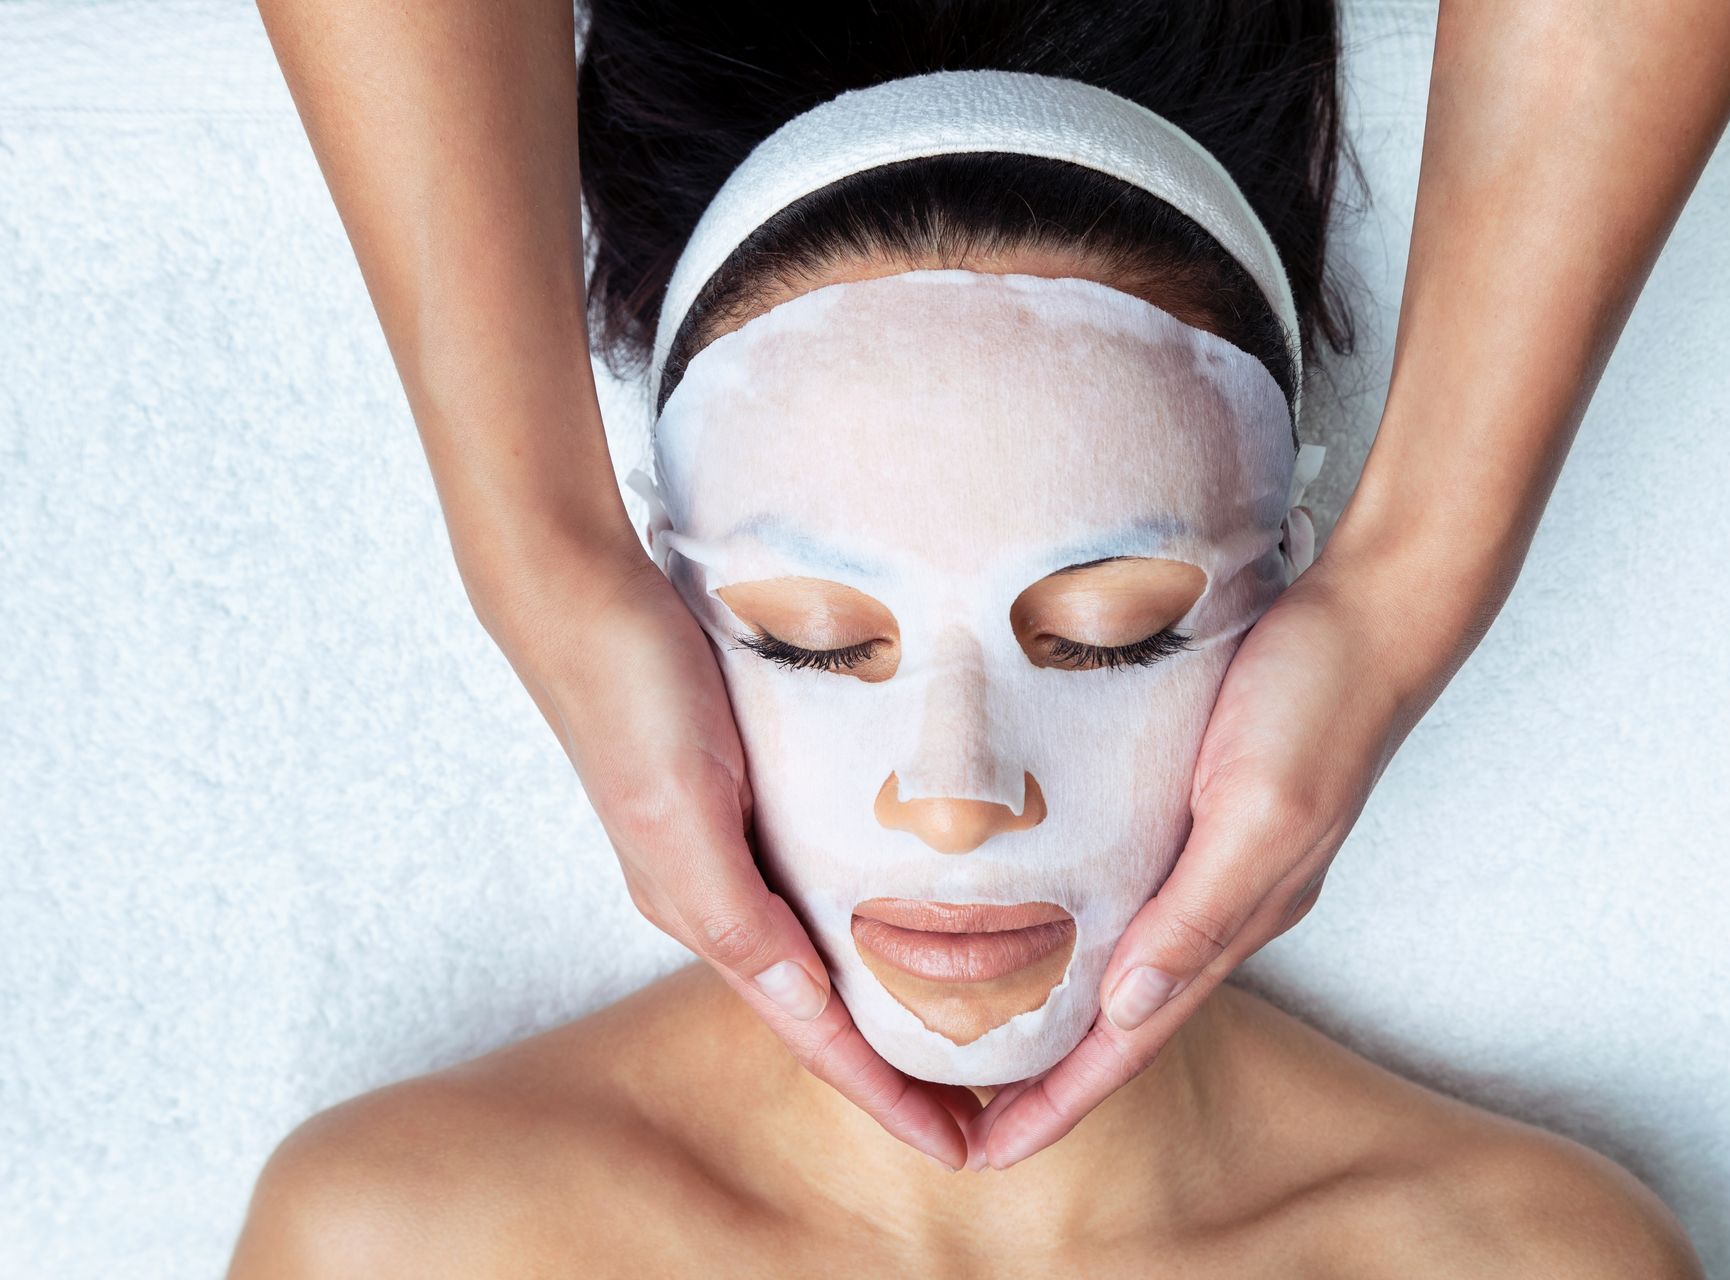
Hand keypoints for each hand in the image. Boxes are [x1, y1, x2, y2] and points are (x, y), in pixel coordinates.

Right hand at [477, 533, 979, 1168]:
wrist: (582, 592)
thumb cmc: (628, 692)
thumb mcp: (682, 811)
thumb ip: (735, 914)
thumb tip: (804, 1010)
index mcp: (703, 908)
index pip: (811, 1031)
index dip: (883, 1095)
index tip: (958, 1148)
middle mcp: (721, 889)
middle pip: (824, 1005)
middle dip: (898, 1064)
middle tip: (984, 1106)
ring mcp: (737, 842)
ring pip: (829, 944)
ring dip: (892, 997)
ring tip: (969, 1030)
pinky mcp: (754, 793)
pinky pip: (825, 879)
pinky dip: (876, 918)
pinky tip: (920, 912)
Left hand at [971, 521, 1482, 1168]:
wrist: (1373, 613)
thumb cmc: (1320, 700)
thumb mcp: (1261, 808)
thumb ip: (1201, 910)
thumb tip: (1129, 1007)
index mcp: (1238, 915)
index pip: (1133, 1036)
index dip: (1062, 1098)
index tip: (986, 1152)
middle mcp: (1223, 900)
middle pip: (1120, 1015)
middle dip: (1049, 1074)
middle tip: (961, 1114)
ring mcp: (1212, 858)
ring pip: (1120, 957)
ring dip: (1056, 1007)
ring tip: (979, 1037)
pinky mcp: (1195, 809)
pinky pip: (1125, 892)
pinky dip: (1072, 928)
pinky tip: (1030, 919)